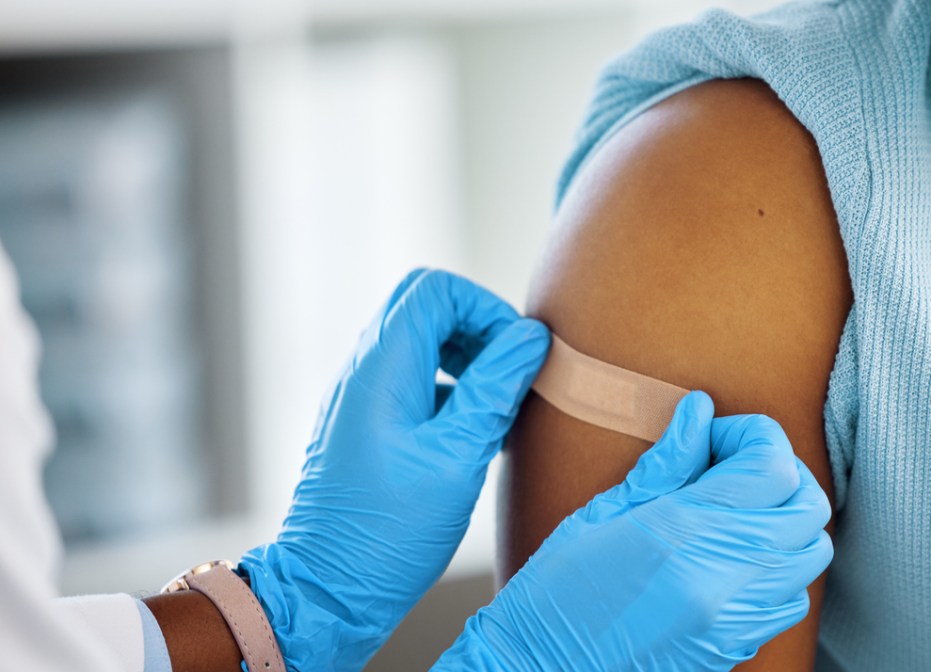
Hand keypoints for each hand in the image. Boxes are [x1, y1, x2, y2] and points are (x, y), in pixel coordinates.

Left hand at [239, 269, 550, 671]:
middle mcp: (363, 370)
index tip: (515, 354)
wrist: (329, 589)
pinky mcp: (362, 424)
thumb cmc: (391, 530)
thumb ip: (495, 388)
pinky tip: (471, 433)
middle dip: (476, 327)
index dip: (485, 309)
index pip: (436, 290)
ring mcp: (358, 397)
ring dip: (462, 357)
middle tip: (508, 372)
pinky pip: (407, 378)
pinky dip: (445, 386)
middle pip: (424, 306)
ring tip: (495, 404)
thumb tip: (531, 338)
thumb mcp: (460, 456)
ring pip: (416, 340)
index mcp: (382, 367)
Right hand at [434, 392, 833, 670]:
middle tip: (731, 465)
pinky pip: (793, 596)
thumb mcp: (602, 514)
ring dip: (787, 518)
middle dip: (780, 470)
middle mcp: (723, 580)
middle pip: (809, 507)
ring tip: (736, 509)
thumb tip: (701, 411)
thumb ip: (665, 462)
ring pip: (812, 552)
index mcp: (682, 534)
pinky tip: (733, 555)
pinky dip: (779, 565)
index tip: (716, 434)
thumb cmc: (556, 593)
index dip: (754, 434)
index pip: (772, 466)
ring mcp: (736, 620)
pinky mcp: (736, 646)